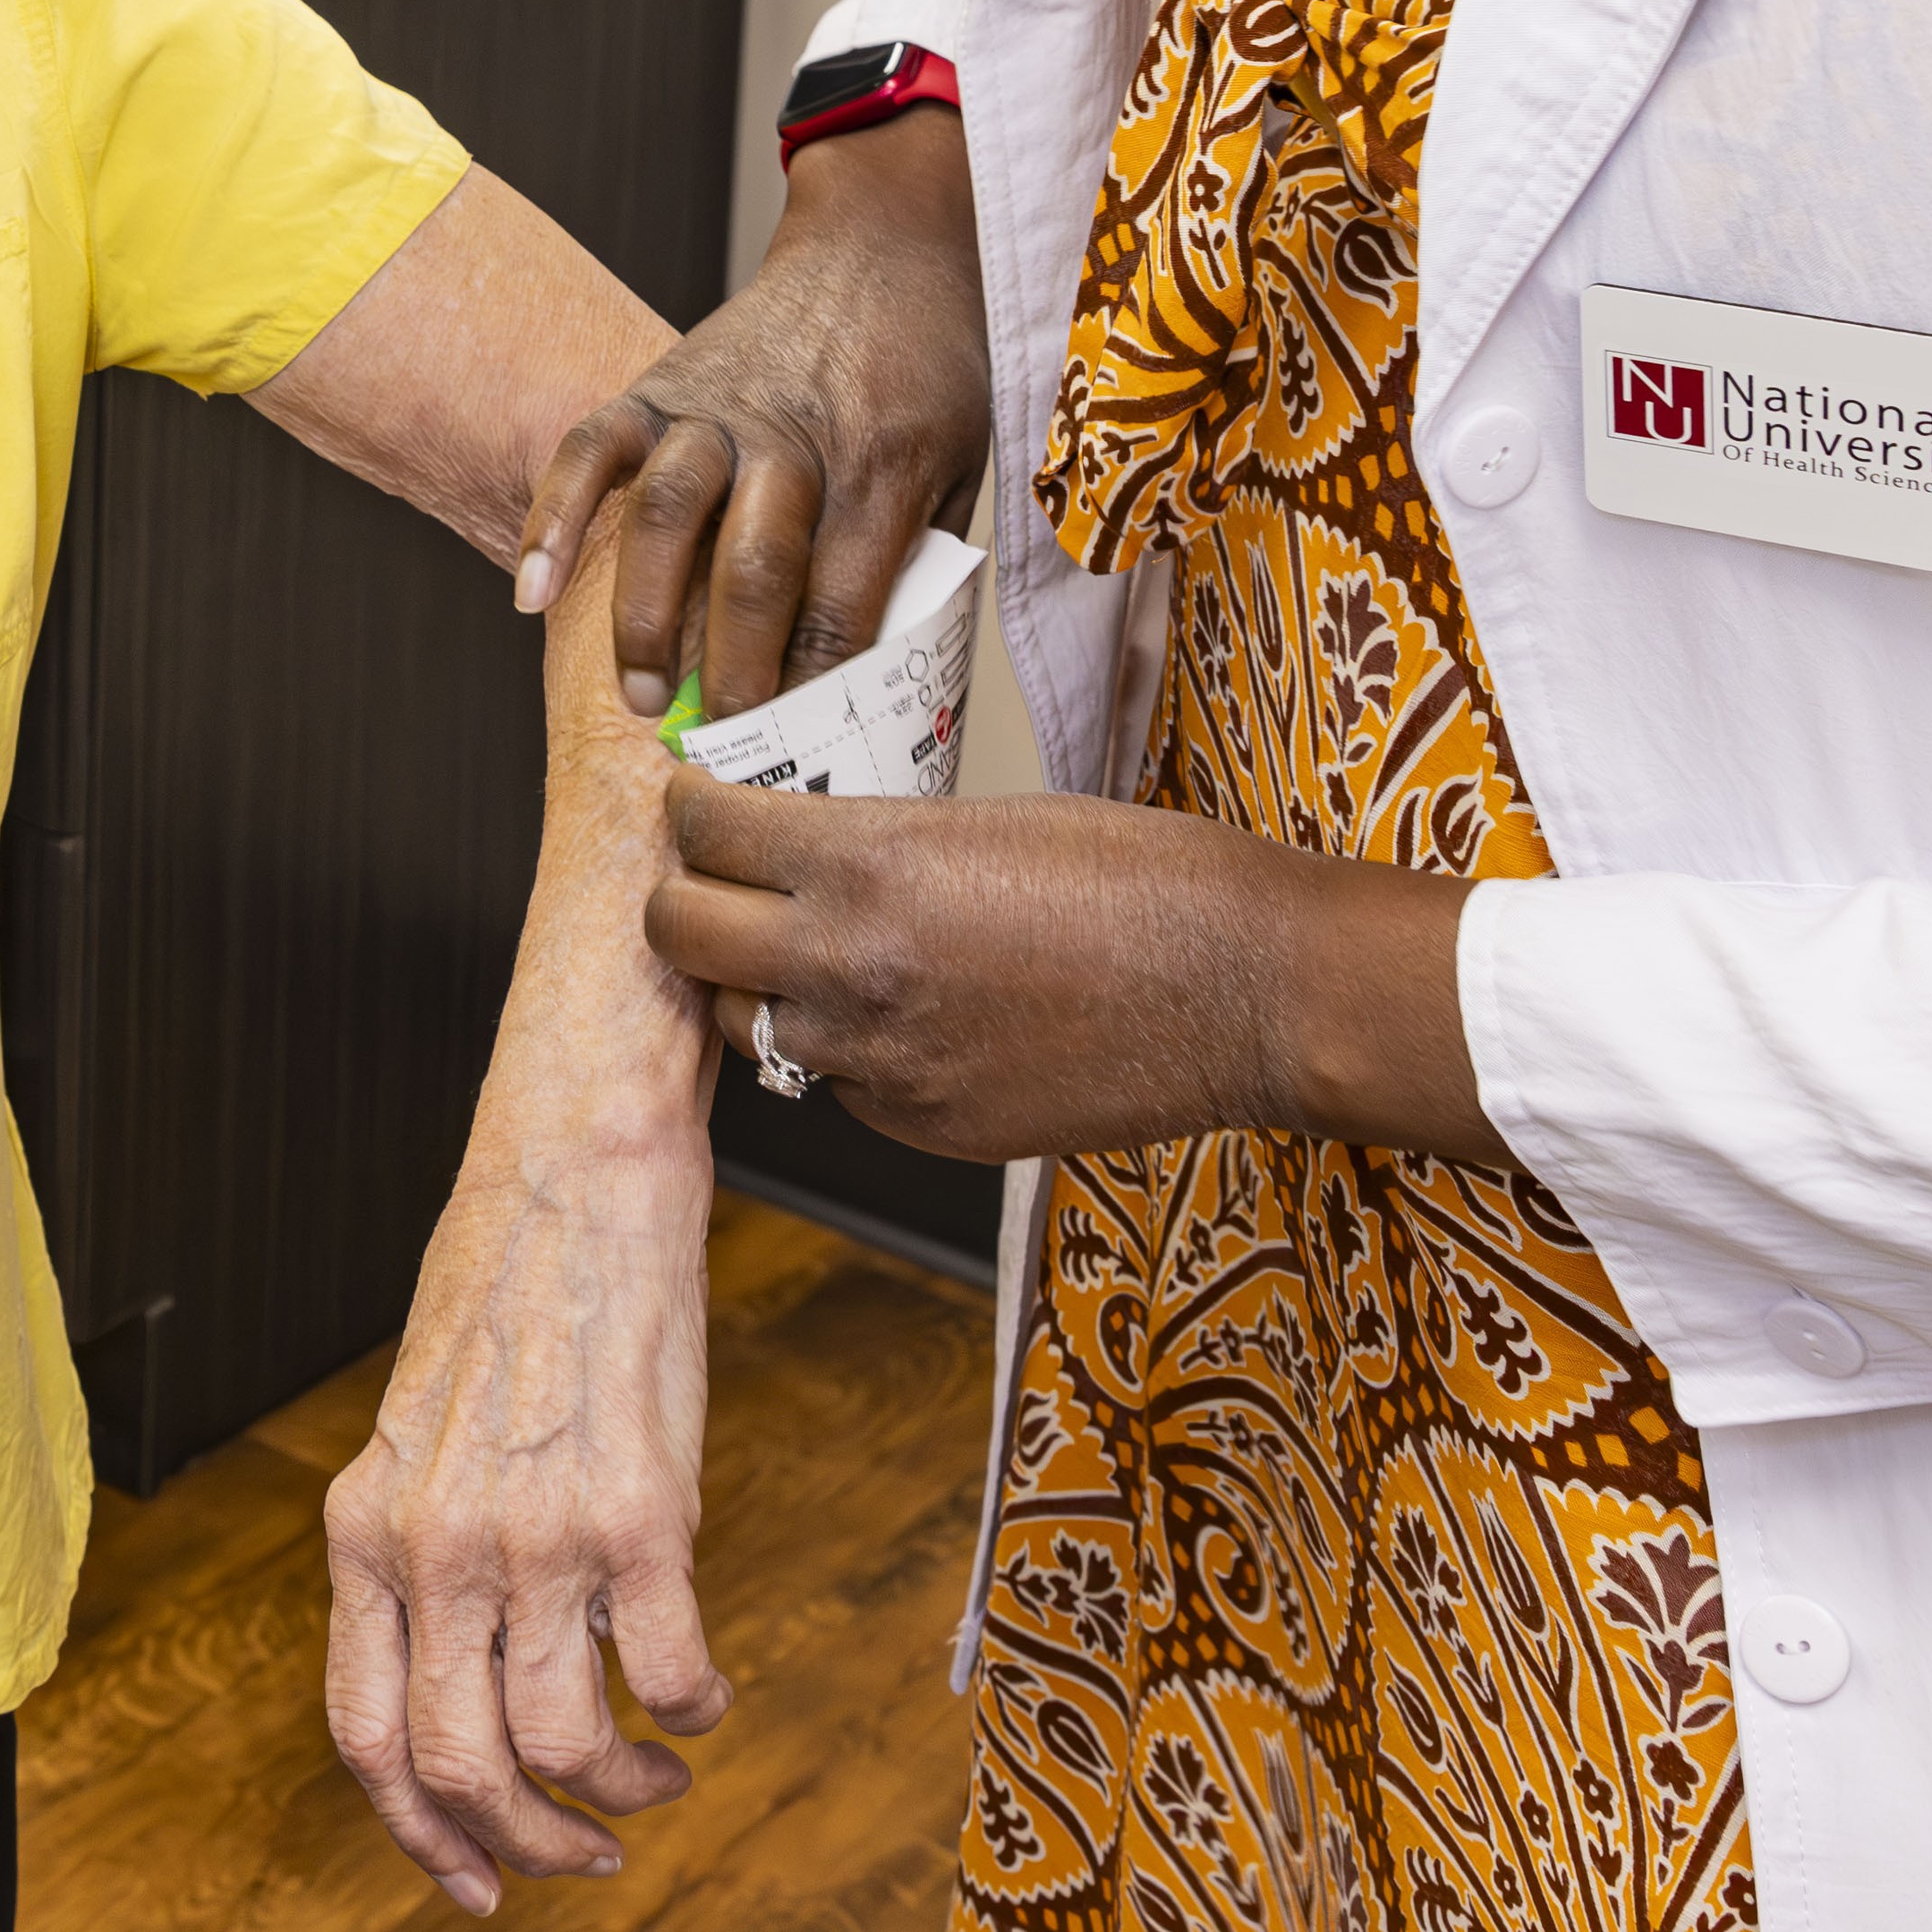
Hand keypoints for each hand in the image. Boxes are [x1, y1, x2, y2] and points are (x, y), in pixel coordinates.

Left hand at [321, 1077, 729, 1911]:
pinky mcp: (641, 1512)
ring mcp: (535, 1534)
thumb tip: (466, 1680)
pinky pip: (674, 1671)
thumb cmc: (505, 1302)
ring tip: (659, 1770)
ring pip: (567, 1745)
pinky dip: (698, 1708)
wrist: (573, 1180)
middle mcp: (434, 1547)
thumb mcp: (417, 1439)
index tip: (476, 1882)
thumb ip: (421, 1556)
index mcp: (363, 1533)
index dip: (421, 1836)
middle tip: (589, 1854)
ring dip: (625, 1788)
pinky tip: (706, 1690)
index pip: (365, 1736)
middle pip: (460, 1767)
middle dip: (529, 1846)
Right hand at [523, 113, 990, 722]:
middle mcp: (795, 437)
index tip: (799, 755)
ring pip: (666, 515)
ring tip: (639, 697)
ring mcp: (718, 406)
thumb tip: (882, 684)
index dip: (813, 691)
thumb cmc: (928, 366)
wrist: (884, 245)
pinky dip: (553, 520)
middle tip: (719, 745)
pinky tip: (530, 593)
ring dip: (645, 618)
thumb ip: (920, 563)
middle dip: (733, 673)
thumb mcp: (961, 466)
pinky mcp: (658, 383)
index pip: (842, 604)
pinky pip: (592, 451)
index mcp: (883, 467)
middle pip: (755, 570)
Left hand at [646, 775, 1495, 1169]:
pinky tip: (904, 1017)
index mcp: (866, 864)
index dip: (691, 810)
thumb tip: (805, 845)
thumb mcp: (989, 816)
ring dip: (757, 986)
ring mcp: (879, 1062)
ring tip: (810, 952)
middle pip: (680, 936)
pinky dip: (845, 1053)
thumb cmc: (1147, 879)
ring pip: (744, 1025)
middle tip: (716, 879)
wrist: (1251, 992)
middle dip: (686, 899)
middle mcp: (848, 966)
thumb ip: (877, 840)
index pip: (703, 830)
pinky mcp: (919, 1127)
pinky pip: (833, 1086)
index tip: (698, 804)